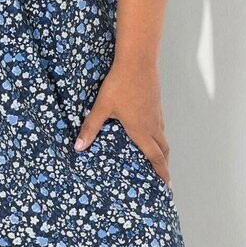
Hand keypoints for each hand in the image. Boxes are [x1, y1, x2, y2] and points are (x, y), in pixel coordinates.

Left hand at [73, 58, 170, 185]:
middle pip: (163, 150)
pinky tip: (148, 131)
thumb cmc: (120, 84)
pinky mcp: (155, 103)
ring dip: (161, 150)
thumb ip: (91, 128)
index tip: (167, 185)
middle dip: (164, 164)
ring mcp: (156, 113)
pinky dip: (157, 135)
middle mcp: (152, 124)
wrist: (138, 60)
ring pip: (162, 137)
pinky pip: (159, 125)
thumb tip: (78, 147)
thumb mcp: (102, 107)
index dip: (162, 173)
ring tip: (156, 157)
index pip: (155, 157)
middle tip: (163, 176)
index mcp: (141, 130)